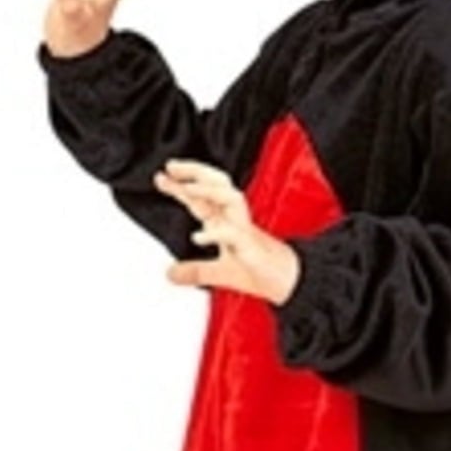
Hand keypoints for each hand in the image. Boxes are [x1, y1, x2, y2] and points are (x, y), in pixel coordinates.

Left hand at [153, 160, 302, 304]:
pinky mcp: (252, 247)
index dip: (180, 185)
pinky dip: (216, 233)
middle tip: (172, 167)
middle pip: (217, 184)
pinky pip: (235, 234)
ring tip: (187, 188)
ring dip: (208, 191)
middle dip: (195, 172)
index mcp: (227, 222)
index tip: (161, 177)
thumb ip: (194, 272)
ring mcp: (245, 230)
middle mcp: (235, 220)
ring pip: (230, 198)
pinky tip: (198, 236)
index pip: (202, 197)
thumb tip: (170, 274)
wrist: (289, 283)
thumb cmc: (260, 273)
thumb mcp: (219, 275)